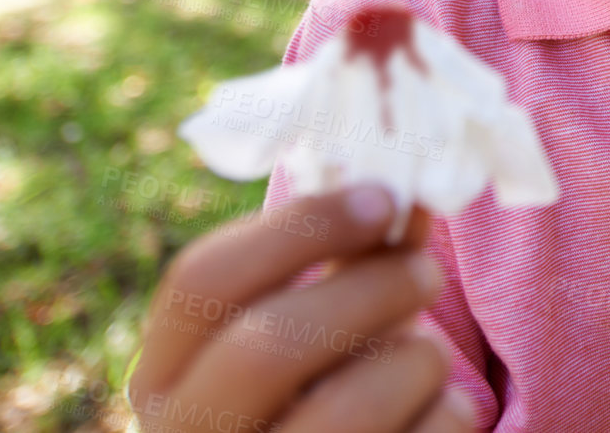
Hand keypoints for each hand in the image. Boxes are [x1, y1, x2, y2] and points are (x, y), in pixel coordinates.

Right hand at [128, 184, 477, 430]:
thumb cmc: (319, 386)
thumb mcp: (312, 324)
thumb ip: (354, 259)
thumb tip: (416, 200)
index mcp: (165, 375)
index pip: (202, 282)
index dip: (301, 227)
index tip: (384, 198)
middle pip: (269, 343)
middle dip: (370, 290)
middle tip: (428, 271)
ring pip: (348, 407)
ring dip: (416, 361)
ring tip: (427, 357)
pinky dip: (445, 414)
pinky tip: (435, 411)